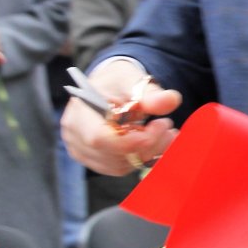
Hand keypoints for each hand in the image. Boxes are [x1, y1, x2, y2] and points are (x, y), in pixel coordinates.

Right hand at [61, 58, 180, 175]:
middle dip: (148, 144)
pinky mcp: (96, 161)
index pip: (100, 138)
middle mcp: (76, 137)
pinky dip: (143, 157)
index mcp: (79, 113)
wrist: (106, 89)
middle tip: (168, 126)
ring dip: (149, 152)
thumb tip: (172, 100)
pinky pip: (122, 167)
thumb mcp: (132, 80)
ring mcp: (84, 152)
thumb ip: (151, 93)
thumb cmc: (115, 82)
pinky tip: (156, 141)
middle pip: (113, 154)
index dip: (131, 141)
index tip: (159, 126)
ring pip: (121, 165)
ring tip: (166, 131)